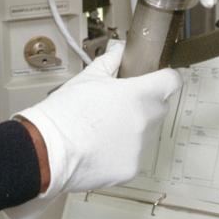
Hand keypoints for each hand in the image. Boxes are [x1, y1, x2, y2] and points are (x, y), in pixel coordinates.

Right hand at [9, 42, 179, 218]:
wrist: (47, 149)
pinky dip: (121, 152)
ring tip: (101, 129)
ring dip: (132, 130)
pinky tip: (98, 148)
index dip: (165, 78)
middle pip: (159, 108)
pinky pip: (133, 156)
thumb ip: (111, 61)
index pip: (171, 81)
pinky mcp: (130, 169)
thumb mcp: (87, 78)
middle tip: (119, 104)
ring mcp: (139, 148)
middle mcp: (144, 122)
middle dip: (146, 104)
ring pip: (146, 134)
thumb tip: (120, 49)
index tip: (157, 79)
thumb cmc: (64, 112)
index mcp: (137, 95)